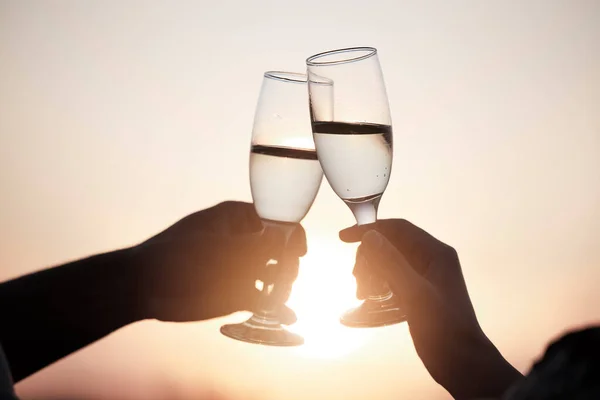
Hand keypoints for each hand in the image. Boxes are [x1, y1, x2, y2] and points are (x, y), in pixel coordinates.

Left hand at [129, 201, 306, 322]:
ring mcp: (240, 268)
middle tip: (284, 280)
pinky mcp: (236, 294)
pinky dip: (275, 306)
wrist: (144, 287)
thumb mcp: (222, 247)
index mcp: (237, 218)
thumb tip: (291, 239)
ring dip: (283, 286)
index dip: (291, 234)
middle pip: (281, 250)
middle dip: (288, 265)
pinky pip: (263, 299)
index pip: (277, 219)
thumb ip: (258, 244)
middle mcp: (243, 241)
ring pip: (275, 275)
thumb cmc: (178, 256)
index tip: (298, 252)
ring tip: (278, 297)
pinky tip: (286, 315)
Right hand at [340, 220, 521, 398]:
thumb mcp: (415, 293)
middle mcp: (431, 260)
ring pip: (389, 262)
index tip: (344, 238)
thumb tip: (369, 236)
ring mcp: (425, 277)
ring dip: (370, 272)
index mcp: (436, 253)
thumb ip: (392, 263)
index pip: (398, 229)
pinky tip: (368, 297)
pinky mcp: (418, 293)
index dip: (370, 229)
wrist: (462, 364)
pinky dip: (376, 283)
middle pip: (391, 244)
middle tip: (356, 278)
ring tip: (361, 292)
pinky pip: (391, 278)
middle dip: (368, 257)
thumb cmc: (444, 329)